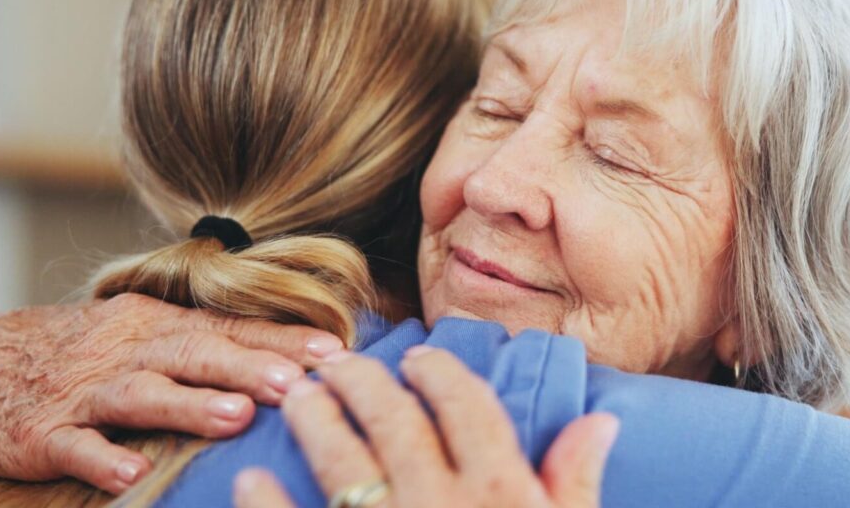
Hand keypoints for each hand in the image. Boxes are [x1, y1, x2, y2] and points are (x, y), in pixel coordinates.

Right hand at [0, 293, 343, 493]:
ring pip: (141, 394)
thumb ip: (205, 344)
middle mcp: (129, 351)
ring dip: (189, 406)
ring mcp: (86, 391)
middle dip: (249, 368)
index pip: (228, 329)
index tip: (333, 353)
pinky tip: (133, 474)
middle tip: (298, 385)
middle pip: (193, 354)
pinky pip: (74, 445)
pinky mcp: (43, 432)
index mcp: (158, 327)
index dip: (280, 340)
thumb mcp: (144, 332)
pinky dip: (103, 458)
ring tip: (236, 419)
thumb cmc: (86, 351)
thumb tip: (284, 358)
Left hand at [234, 347, 618, 507]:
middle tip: (339, 362)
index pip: (467, 407)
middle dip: (364, 381)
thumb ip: (576, 483)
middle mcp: (441, 504)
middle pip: (395, 420)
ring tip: (299, 396)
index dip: (442, 373)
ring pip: (342, 461)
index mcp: (500, 492)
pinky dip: (267, 505)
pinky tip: (250, 479)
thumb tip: (599, 419)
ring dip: (316, 420)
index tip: (420, 357)